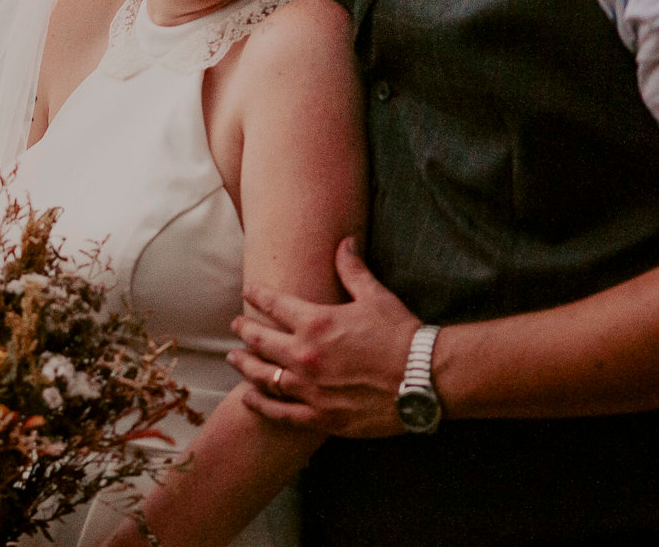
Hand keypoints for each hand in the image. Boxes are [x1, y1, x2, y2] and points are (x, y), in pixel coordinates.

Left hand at [225, 237, 420, 437]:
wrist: (424, 379)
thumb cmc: (401, 334)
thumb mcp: (375, 296)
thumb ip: (352, 269)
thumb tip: (344, 242)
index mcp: (315, 322)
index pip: (273, 304)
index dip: (257, 295)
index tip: (249, 291)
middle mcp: (304, 355)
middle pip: (260, 341)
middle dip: (244, 330)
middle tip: (235, 325)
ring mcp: (309, 389)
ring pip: (263, 377)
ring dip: (245, 366)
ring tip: (234, 359)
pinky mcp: (320, 416)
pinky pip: (280, 412)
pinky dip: (261, 405)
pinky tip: (248, 398)